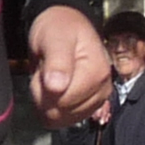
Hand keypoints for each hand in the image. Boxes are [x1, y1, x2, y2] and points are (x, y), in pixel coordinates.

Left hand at [28, 7, 109, 126]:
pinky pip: (67, 118)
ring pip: (64, 118)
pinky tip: (55, 89)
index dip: (44, 91)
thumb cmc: (59, 28)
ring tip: (51, 78)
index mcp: (97, 72)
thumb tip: (57, 86)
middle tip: (46, 73)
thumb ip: (57, 61)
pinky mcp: (91, 103)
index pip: (63, 102)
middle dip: (46, 97)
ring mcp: (98, 97)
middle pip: (64, 112)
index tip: (43, 71)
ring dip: (49, 102)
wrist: (64, 25)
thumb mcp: (54, 38)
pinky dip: (55, 107)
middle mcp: (102, 88)